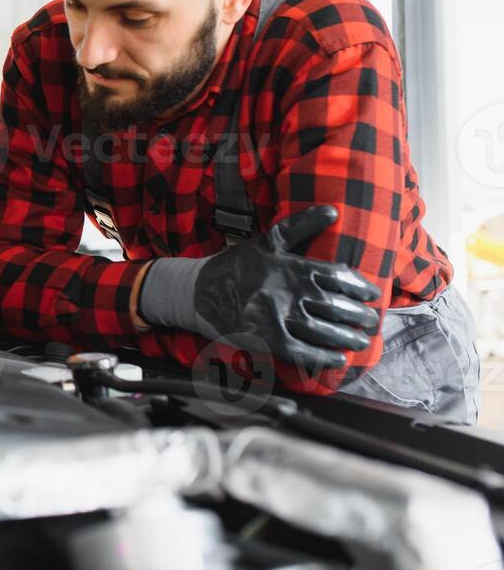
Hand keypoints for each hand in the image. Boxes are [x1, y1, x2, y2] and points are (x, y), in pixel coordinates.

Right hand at [193, 205, 381, 371]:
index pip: (339, 277)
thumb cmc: (237, 265)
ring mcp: (277, 318)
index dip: (361, 288)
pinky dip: (324, 357)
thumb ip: (301, 225)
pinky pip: (303, 352)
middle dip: (360, 316)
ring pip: (324, 332)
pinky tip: (337, 358)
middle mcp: (288, 292)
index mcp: (291, 267)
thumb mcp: (267, 240)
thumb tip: (333, 210)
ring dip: (348, 338)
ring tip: (360, 340)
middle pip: (337, 307)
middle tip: (371, 321)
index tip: (372, 295)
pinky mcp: (266, 340)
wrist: (197, 291)